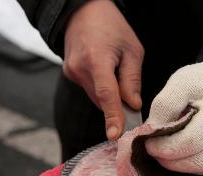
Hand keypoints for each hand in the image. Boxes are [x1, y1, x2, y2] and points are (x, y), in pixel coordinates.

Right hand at [63, 0, 143, 139]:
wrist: (83, 10)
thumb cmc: (112, 26)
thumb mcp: (132, 50)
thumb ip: (132, 80)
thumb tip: (133, 106)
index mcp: (96, 59)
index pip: (106, 95)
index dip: (113, 117)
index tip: (115, 135)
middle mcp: (79, 68)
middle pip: (102, 99)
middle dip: (117, 107)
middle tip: (133, 105)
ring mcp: (71, 71)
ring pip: (95, 97)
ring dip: (109, 97)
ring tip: (117, 75)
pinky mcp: (69, 73)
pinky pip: (89, 89)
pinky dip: (101, 89)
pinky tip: (106, 73)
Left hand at [145, 62, 202, 174]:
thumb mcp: (179, 83)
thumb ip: (163, 107)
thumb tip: (150, 134)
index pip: (191, 142)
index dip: (165, 147)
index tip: (147, 142)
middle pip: (197, 163)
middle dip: (169, 160)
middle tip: (152, 149)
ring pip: (201, 169)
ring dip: (177, 164)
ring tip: (163, 150)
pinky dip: (188, 162)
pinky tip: (178, 151)